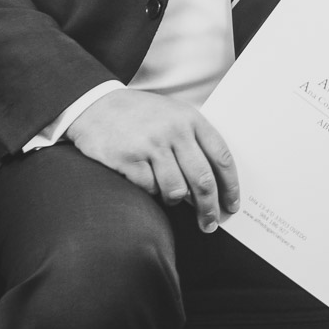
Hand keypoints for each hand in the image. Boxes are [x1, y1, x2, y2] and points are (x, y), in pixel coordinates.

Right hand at [68, 89, 238, 232]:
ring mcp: (150, 144)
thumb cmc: (140, 114)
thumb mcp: (173, 115)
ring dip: (175, 200)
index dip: (230, 186)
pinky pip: (149, 189)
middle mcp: (173, 131)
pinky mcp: (128, 159)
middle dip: (209, 208)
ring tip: (169, 196)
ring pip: (176, 191)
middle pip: (202, 180)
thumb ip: (194, 142)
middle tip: (210, 224)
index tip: (231, 205)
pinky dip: (150, 190)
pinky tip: (145, 179)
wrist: (96, 104)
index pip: (221, 157)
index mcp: (190, 119)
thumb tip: (215, 185)